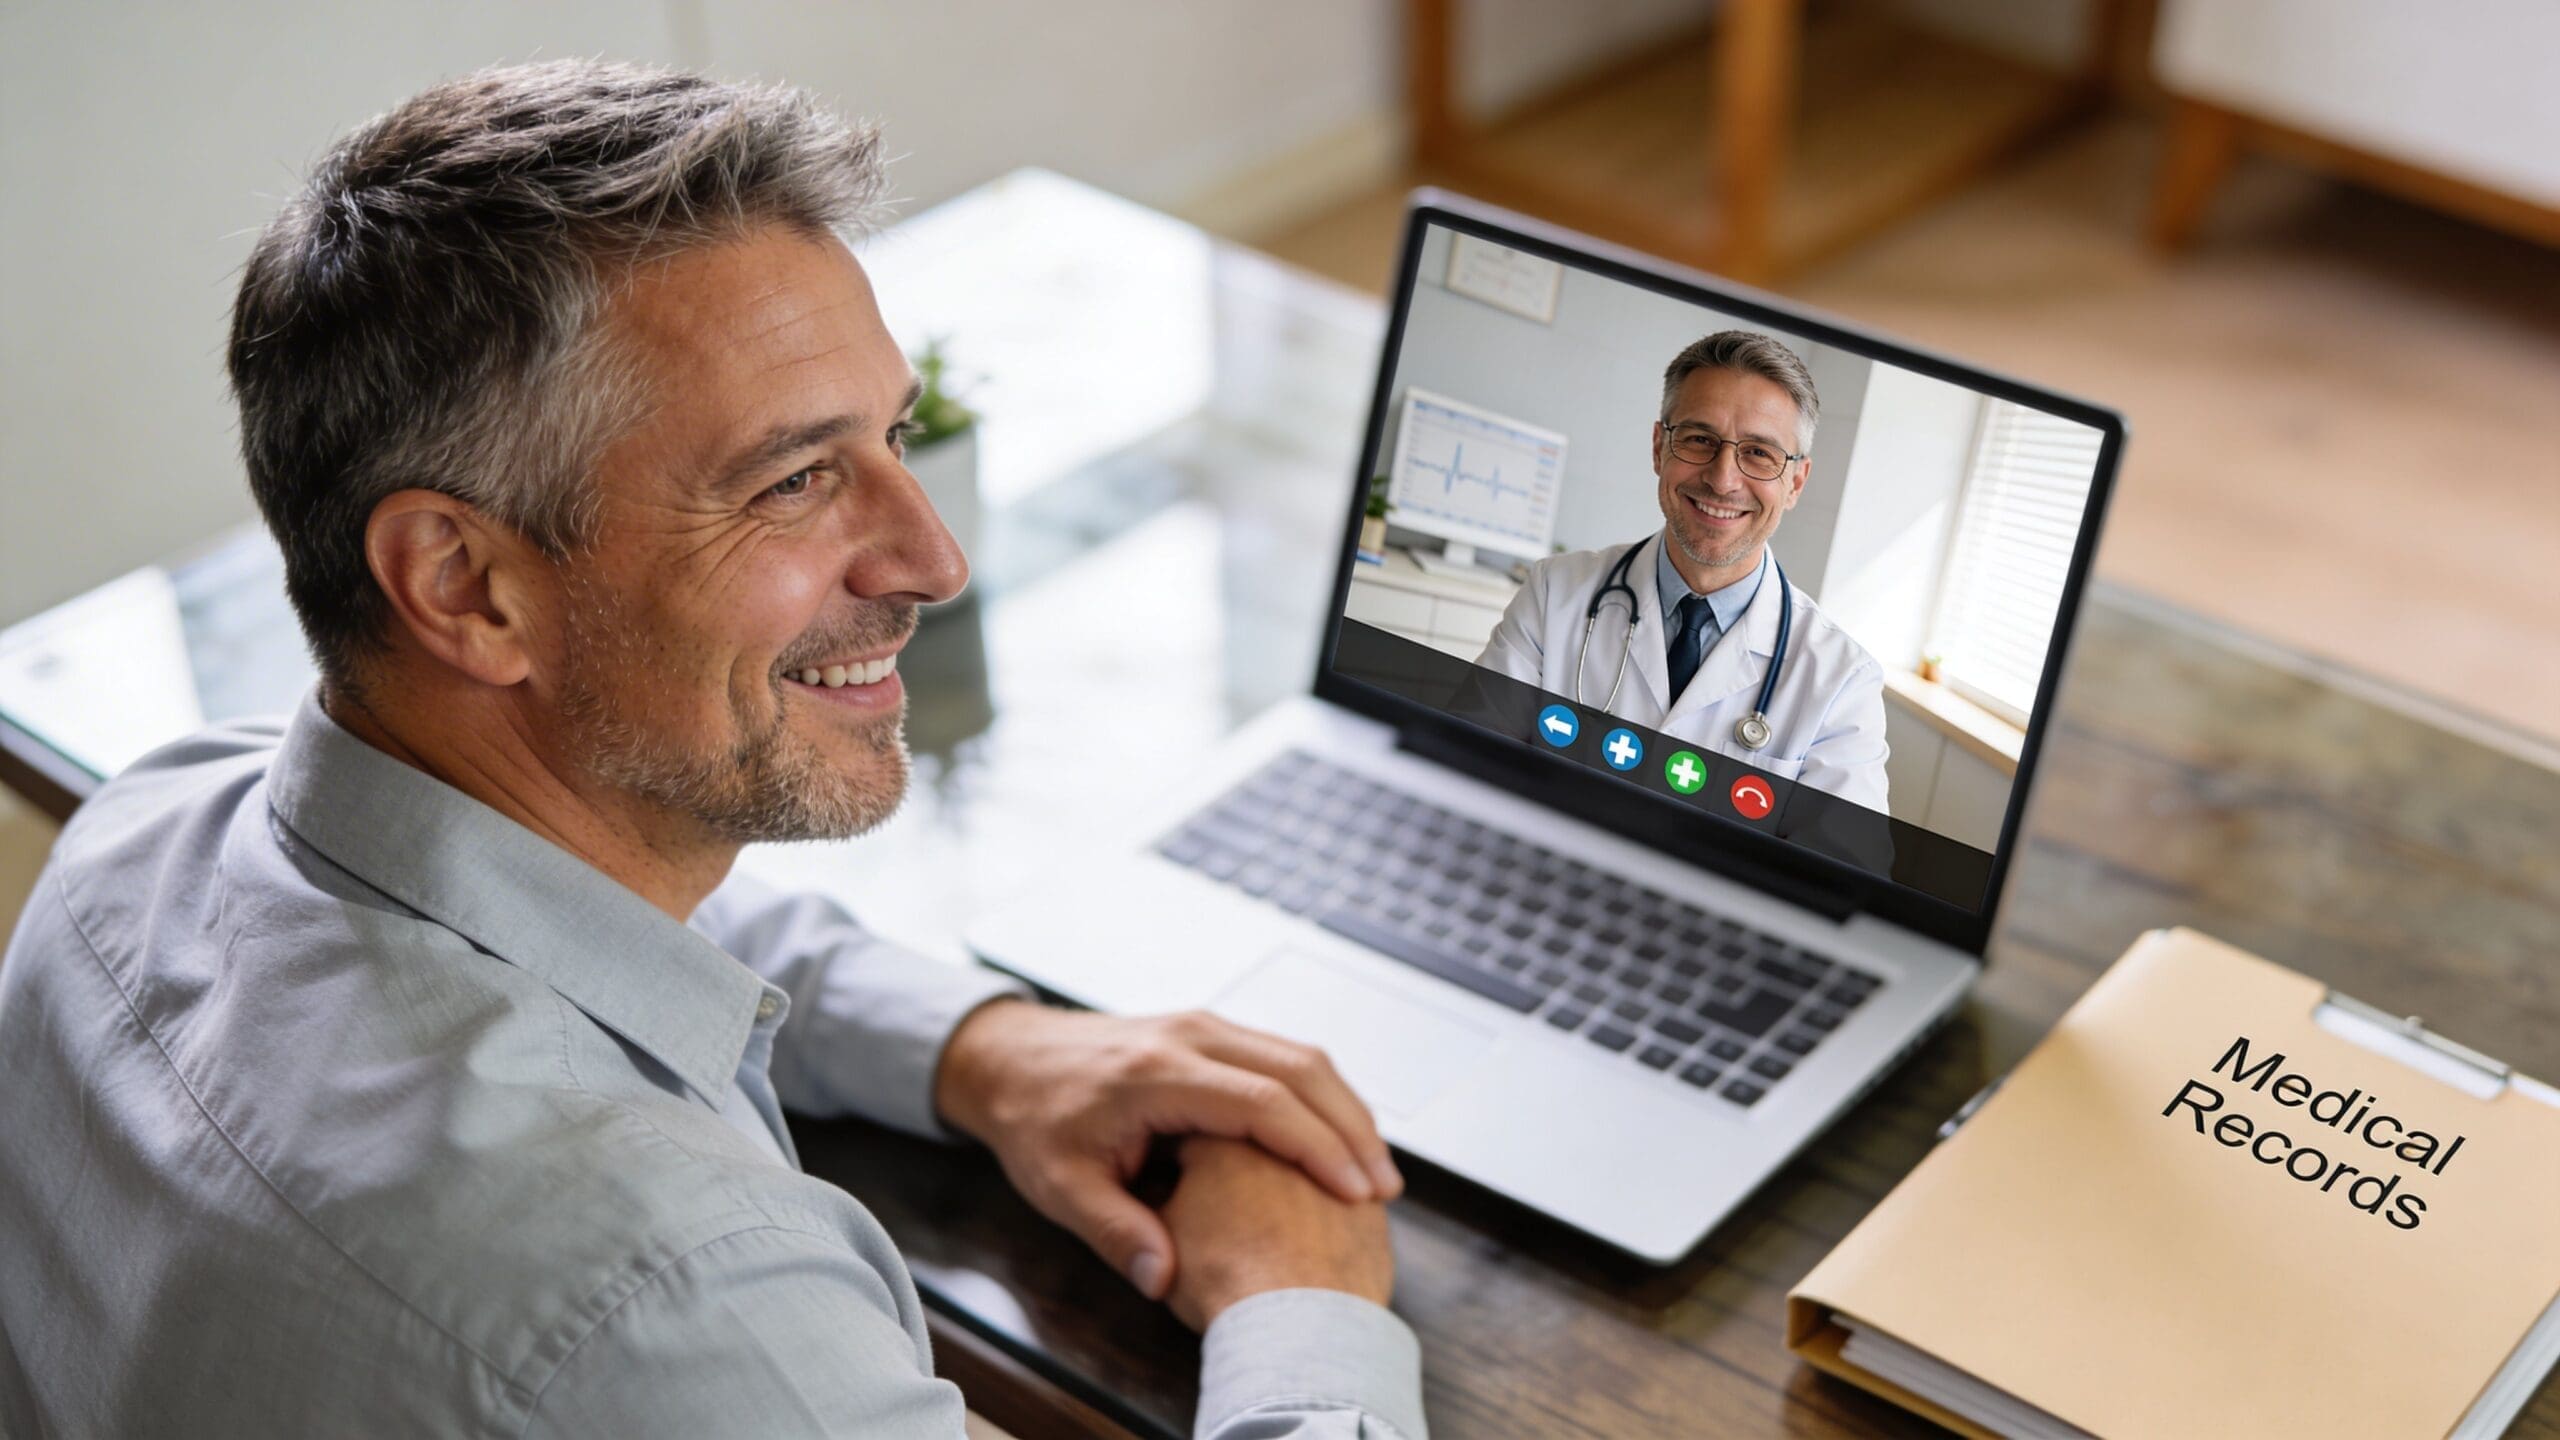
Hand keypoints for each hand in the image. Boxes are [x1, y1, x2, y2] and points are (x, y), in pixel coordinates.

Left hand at [933, 1002, 1402, 1299]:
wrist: (1010, 1058)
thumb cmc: (1036, 1121)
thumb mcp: (1060, 1187)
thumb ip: (1115, 1232)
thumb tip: (1166, 1280)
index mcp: (1157, 1073)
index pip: (1262, 1102)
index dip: (1317, 1147)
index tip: (1356, 1192)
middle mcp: (1191, 1037)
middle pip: (1300, 1069)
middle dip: (1352, 1129)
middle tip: (1385, 1189)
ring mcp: (1206, 1026)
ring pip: (1301, 1056)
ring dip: (1346, 1110)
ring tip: (1376, 1172)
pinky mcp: (1213, 1032)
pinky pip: (1284, 1056)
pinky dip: (1323, 1097)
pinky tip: (1339, 1141)